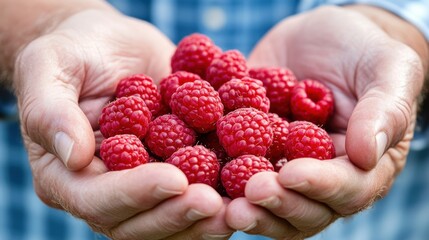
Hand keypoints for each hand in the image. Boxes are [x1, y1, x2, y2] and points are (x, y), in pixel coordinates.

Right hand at [14, 9, 231, 238]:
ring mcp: (142, 183)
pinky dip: (223, 193)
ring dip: (205, 218)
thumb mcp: (49, 67)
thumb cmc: (73, 52)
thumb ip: (51, 111)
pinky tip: (252, 183)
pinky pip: (196, 190)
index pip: (98, 199)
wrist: (110, 46)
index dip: (136, 194)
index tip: (176, 179)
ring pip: (171, 217)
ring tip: (240, 205)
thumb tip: (75, 156)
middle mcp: (106, 189)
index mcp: (68, 174)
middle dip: (178, 214)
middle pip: (138, 222)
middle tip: (216, 204)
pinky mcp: (172, 169)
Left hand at [225, 6, 425, 238]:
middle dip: (277, 204)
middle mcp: (321, 176)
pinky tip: (193, 169)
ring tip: (220, 202)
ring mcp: (283, 167)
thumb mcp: (388, 69)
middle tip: (249, 195)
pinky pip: (234, 170)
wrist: (319, 39)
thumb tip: (369, 155)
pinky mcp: (251, 152)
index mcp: (361, 165)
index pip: (346, 189)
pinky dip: (216, 176)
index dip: (320, 186)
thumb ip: (385, 110)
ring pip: (268, 202)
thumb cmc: (363, 51)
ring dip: (246, 206)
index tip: (291, 173)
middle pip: (303, 209)